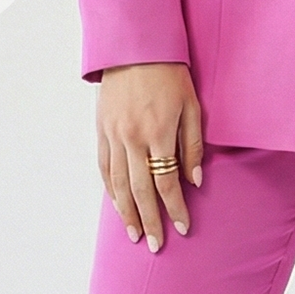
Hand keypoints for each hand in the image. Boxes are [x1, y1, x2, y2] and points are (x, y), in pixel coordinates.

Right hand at [95, 61, 203, 251]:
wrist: (135, 49)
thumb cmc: (171, 75)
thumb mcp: (192, 107)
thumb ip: (193, 146)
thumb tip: (193, 181)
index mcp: (158, 133)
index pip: (166, 183)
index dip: (175, 208)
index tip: (183, 227)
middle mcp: (132, 138)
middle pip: (140, 190)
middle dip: (150, 220)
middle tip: (157, 245)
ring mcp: (113, 135)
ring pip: (118, 184)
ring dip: (127, 212)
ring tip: (135, 234)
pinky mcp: (101, 130)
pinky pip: (104, 167)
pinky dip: (111, 189)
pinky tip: (117, 205)